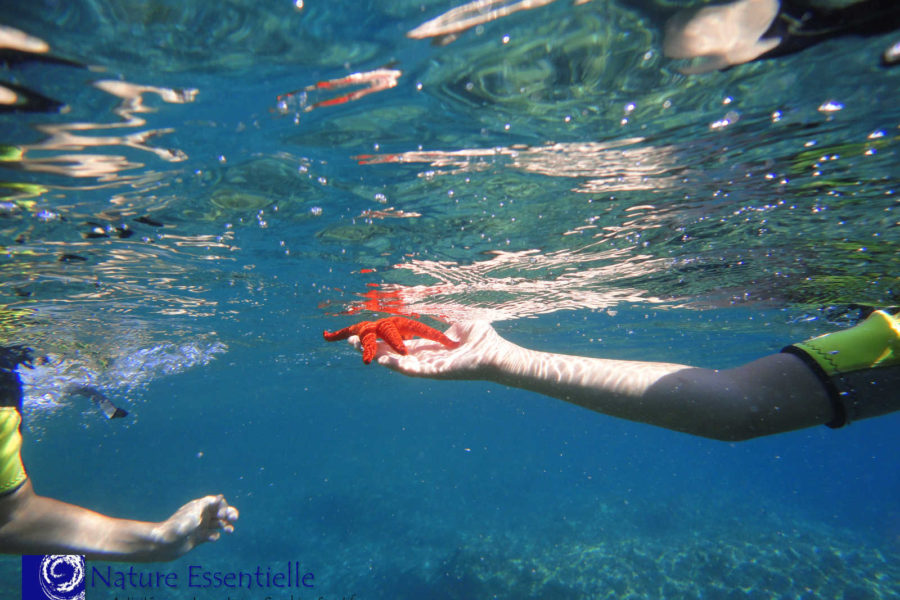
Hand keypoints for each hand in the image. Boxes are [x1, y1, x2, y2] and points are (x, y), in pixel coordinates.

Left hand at [153, 495, 237, 559]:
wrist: (164, 544)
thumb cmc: (178, 526)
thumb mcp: (195, 514)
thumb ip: (209, 506)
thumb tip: (221, 496)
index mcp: (200, 506)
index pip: (217, 502)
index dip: (224, 507)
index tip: (224, 514)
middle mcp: (201, 515)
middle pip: (220, 512)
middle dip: (229, 515)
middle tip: (234, 519)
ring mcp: (200, 527)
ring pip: (218, 524)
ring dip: (225, 526)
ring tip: (230, 531)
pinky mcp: (199, 538)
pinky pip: (212, 535)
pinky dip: (214, 536)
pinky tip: (212, 538)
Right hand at [351, 321, 512, 379]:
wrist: (498, 354)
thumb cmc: (483, 339)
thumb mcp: (460, 322)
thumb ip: (445, 316)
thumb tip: (434, 304)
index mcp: (430, 346)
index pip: (400, 342)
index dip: (383, 337)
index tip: (366, 330)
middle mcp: (426, 358)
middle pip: (393, 353)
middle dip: (371, 347)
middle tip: (348, 341)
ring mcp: (430, 367)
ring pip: (398, 363)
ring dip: (378, 356)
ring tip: (358, 349)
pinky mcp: (437, 373)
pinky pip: (413, 370)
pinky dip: (397, 366)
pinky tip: (382, 360)